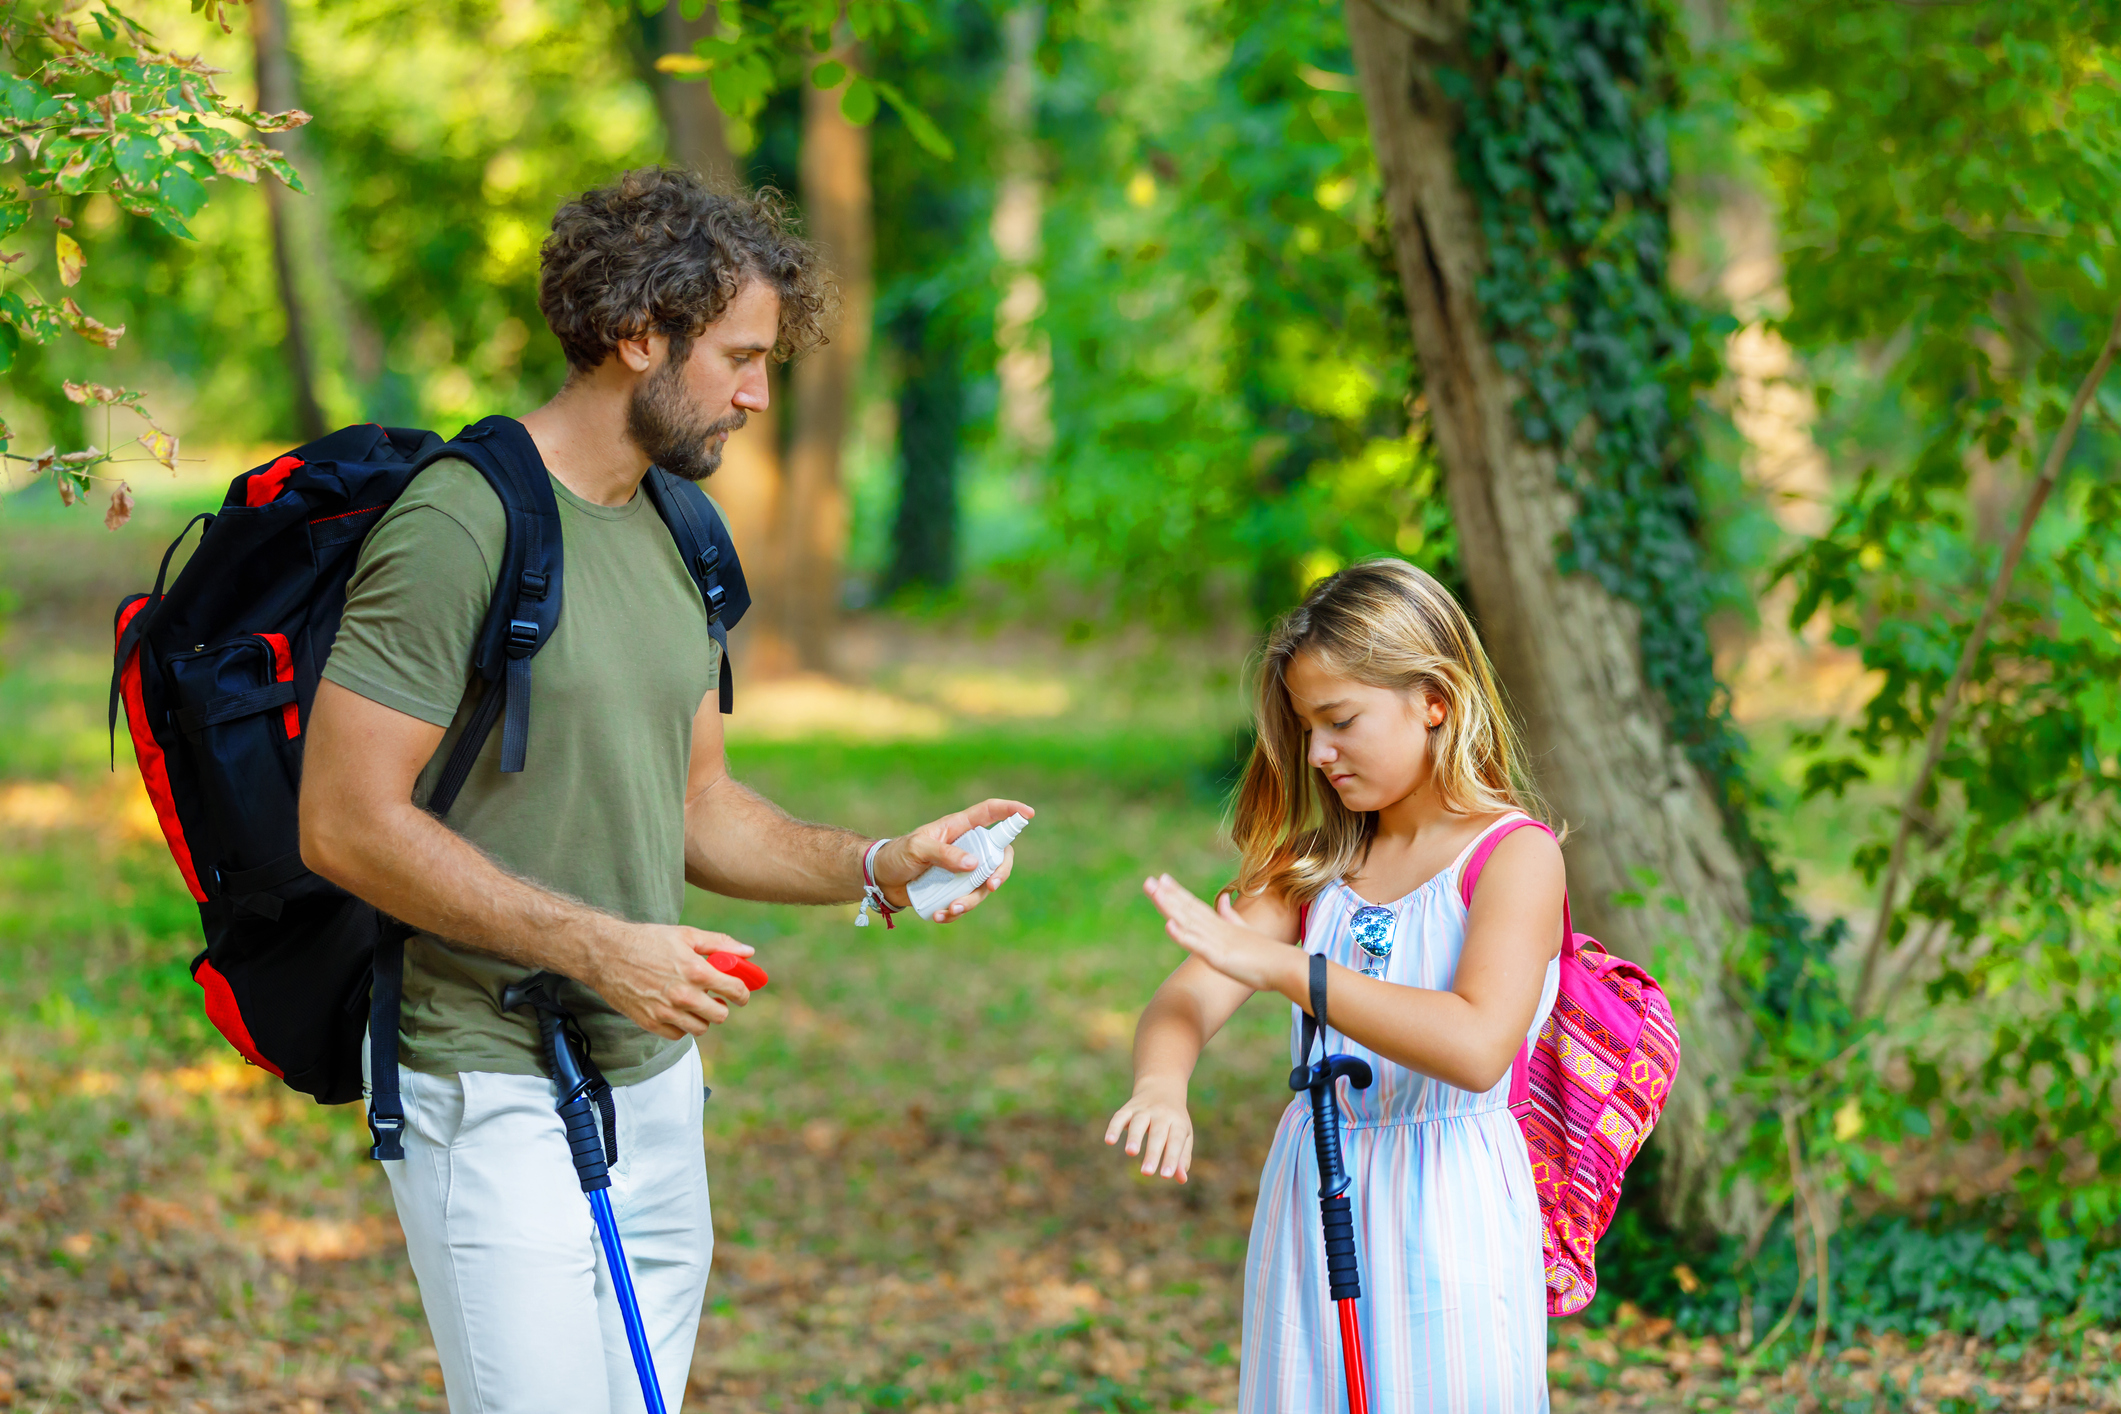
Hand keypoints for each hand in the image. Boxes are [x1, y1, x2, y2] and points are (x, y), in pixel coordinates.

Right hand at [584, 922, 756, 1038]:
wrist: (606, 954)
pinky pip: (678, 1034)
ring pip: (700, 1027)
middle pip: (720, 1015)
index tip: (740, 993)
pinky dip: (682, 1025)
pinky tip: (677, 1010)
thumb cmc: (647, 940)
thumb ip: (720, 944)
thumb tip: (748, 952)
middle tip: (715, 998)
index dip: (742, 992)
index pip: (735, 990)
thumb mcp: (686, 935)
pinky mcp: (650, 1022)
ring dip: (702, 1017)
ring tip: (694, 1003)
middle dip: (721, 1006)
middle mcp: (683, 995)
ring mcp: (666, 1012)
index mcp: (696, 971)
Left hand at [872, 797, 1034, 921]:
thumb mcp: (917, 849)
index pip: (990, 813)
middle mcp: (966, 848)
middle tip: (990, 885)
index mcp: (959, 828)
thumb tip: (974, 864)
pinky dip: (956, 912)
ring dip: (971, 901)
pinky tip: (939, 916)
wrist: (881, 879)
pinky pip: (967, 902)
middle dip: (999, 873)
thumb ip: (944, 853)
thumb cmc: (897, 854)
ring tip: (951, 910)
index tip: (1028, 814)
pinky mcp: (954, 890)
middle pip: (998, 856)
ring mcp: (962, 870)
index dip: (1011, 810)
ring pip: (983, 886)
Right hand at [1105, 1081, 1193, 1181]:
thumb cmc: (1174, 1120)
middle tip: (1147, 1172)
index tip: (1166, 1175)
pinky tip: (1109, 1141)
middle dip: (1152, 1153)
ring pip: (1139, 1122)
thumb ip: (1182, 1157)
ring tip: (1131, 1153)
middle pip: (1157, 1133)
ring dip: (1134, 1137)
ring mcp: (1144, 1109)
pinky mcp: (1129, 1108)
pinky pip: (1120, 1116)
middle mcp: (1161, 1114)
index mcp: (1177, 1122)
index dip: (1171, 1158)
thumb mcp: (1183, 1135)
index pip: (1175, 1141)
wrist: (1162, 1086)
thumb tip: (1182, 1179)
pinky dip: (1114, 1127)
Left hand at [1143, 874, 1301, 993]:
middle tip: (1148, 881)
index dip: (1176, 893)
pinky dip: (1182, 935)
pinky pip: (1197, 944)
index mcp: (1221, 925)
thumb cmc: (1266, 954)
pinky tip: (1168, 925)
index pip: (1194, 905)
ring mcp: (1217, 941)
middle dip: (1166, 895)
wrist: (1285, 967)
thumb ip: (1231, 915)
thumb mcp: (1244, 931)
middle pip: (1187, 908)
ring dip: (1169, 907)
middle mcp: (1216, 929)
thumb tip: (1221, 899)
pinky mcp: (1219, 956)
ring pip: (1188, 921)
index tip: (1161, 880)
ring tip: (1153, 893)